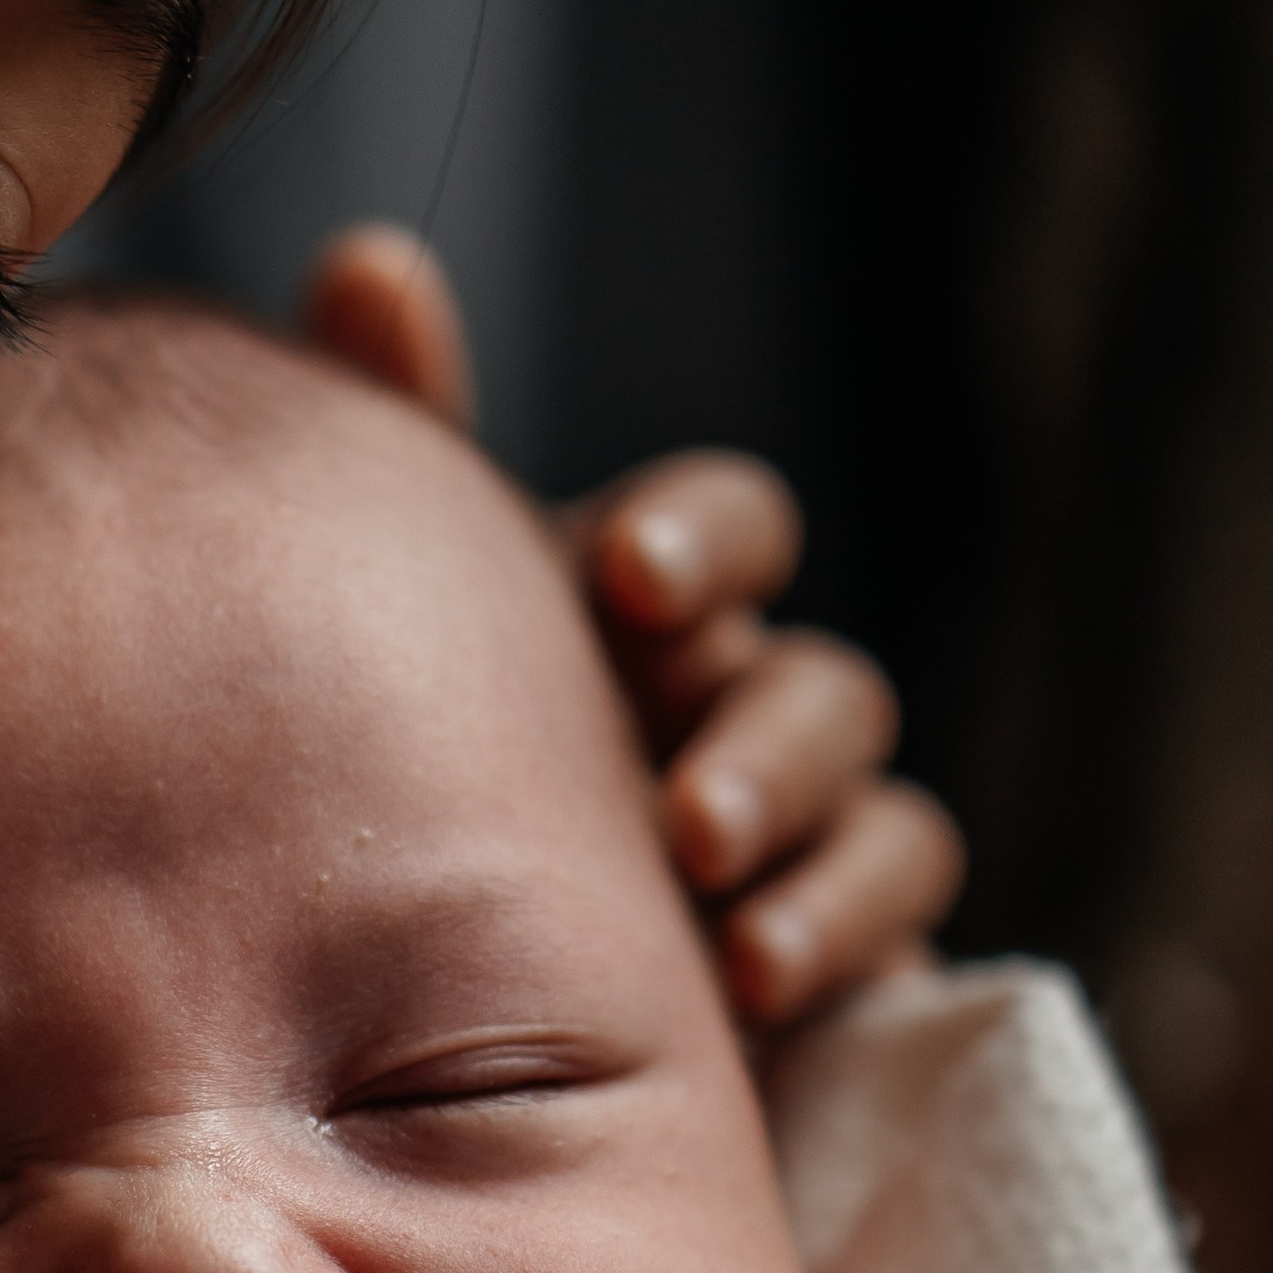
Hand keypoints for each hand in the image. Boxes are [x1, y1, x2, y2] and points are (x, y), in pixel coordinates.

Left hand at [300, 225, 963, 1020]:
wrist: (402, 1011)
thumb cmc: (408, 768)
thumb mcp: (402, 614)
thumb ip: (404, 449)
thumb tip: (373, 261)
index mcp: (647, 622)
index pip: (727, 531)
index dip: (697, 540)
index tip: (630, 580)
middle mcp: (737, 713)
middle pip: (817, 682)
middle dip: (765, 733)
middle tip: (679, 810)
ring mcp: (801, 840)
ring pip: (876, 801)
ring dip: (797, 839)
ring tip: (712, 902)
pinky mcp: (839, 956)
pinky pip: (900, 923)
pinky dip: (842, 931)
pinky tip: (754, 977)